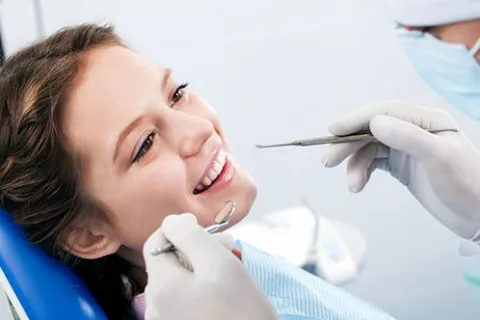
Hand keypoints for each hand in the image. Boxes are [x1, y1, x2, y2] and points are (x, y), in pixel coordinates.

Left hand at [142, 213, 278, 319]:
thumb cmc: (242, 314)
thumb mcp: (220, 265)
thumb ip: (190, 236)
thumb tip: (172, 221)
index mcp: (160, 287)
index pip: (156, 242)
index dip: (179, 228)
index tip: (204, 226)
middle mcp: (154, 308)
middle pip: (168, 263)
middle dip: (195, 249)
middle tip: (228, 247)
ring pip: (178, 282)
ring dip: (201, 269)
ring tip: (230, 272)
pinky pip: (184, 301)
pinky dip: (201, 290)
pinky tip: (224, 293)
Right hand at [322, 101, 479, 241]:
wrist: (479, 216)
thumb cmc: (468, 185)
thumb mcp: (440, 158)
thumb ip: (408, 137)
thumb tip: (374, 123)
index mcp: (426, 120)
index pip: (384, 112)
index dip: (356, 119)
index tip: (333, 131)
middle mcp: (413, 130)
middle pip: (371, 130)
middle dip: (348, 144)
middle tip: (328, 161)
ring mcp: (406, 148)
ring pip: (369, 149)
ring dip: (355, 165)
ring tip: (353, 186)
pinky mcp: (402, 165)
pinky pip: (373, 163)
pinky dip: (362, 172)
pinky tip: (358, 185)